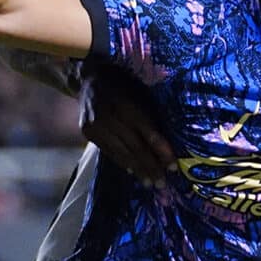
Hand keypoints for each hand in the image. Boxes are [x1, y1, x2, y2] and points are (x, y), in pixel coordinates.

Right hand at [81, 66, 174, 182]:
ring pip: (121, 153)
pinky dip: (122, 162)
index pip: (148, 133)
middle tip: (162, 184)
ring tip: (149, 183)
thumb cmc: (122, 82)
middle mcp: (110, 116)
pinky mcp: (88, 132)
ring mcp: (96, 126)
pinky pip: (108, 151)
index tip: (173, 167)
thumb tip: (168, 142)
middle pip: (134, 147)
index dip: (161, 151)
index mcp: (126, 103)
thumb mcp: (139, 92)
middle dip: (151, 166)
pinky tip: (132, 171)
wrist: (88, 77)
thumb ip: (150, 115)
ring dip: (137, 170)